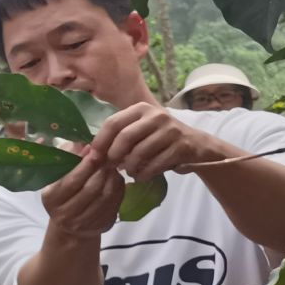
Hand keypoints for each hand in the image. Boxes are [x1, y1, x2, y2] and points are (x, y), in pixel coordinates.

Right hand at [40, 150, 125, 239]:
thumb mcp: (57, 175)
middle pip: (90, 189)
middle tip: (109, 157)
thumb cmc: (62, 192)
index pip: (72, 181)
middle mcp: (65, 214)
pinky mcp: (100, 227)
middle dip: (101, 170)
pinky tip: (117, 180)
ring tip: (113, 167)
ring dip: (112, 179)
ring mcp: (83, 223)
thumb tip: (85, 143)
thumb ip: (68, 158)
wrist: (69, 224)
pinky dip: (118, 190)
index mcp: (51, 198)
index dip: (85, 165)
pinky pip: (114, 205)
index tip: (95, 151)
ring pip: (105, 197)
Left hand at [93, 102, 222, 181]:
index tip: (92, 157)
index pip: (112, 123)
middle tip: (112, 167)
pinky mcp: (181, 146)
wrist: (198, 147)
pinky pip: (155, 164)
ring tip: (129, 172)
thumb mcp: (139, 131)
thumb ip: (118, 137)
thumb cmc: (160, 140)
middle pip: (125, 137)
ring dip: (130, 168)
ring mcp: (170, 130)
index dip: (99, 141)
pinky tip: (141, 175)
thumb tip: (86, 151)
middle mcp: (156, 115)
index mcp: (140, 109)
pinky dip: (144, 174)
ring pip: (139, 153)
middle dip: (114, 156)